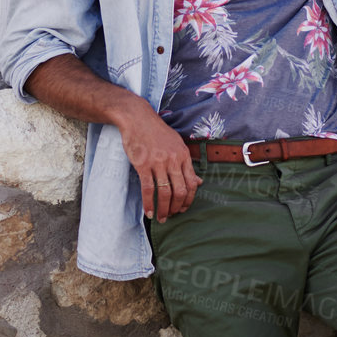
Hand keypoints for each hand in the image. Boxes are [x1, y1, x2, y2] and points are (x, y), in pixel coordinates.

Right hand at [114, 101, 201, 221]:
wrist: (138, 118)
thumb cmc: (157, 132)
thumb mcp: (177, 144)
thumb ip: (186, 164)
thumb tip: (198, 182)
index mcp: (183, 156)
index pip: (192, 183)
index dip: (189, 200)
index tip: (183, 208)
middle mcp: (173, 160)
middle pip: (180, 191)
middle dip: (176, 208)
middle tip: (171, 216)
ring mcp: (158, 163)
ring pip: (165, 192)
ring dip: (164, 209)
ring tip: (161, 218)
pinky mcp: (143, 164)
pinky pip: (148, 188)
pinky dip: (149, 203)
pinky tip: (149, 212)